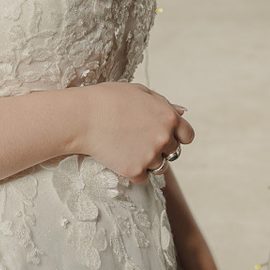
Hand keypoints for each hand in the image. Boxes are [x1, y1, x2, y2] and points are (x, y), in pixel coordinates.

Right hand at [73, 82, 192, 183]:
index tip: (163, 136)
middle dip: (160, 147)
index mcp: (169, 117)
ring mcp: (150, 156)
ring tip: (127, 147)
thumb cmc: (108, 99)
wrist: (82, 117)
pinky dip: (134, 171)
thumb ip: (163, 103)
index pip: (187, 136)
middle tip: (137, 139)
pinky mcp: (134, 170)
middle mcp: (164, 138)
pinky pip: (143, 178)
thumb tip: (182, 112)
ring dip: (148, 161)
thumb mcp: (140, 91)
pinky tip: (120, 158)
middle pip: (173, 152)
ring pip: (159, 166)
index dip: (177, 136)